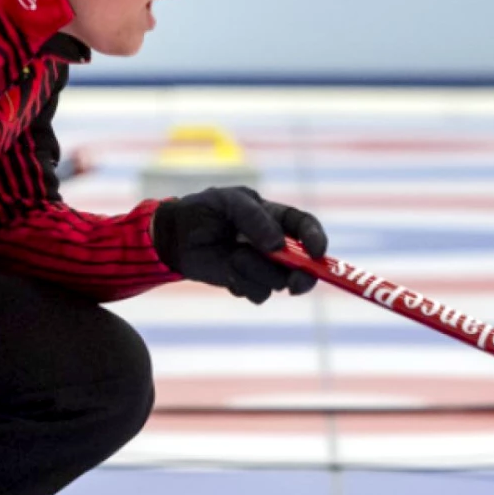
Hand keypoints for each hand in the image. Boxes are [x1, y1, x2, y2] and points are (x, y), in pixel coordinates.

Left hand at [151, 187, 327, 303]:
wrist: (176, 235)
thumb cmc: (204, 210)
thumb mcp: (229, 202)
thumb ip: (254, 218)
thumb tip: (277, 245)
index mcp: (276, 217)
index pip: (305, 227)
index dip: (316, 239)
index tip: (317, 252)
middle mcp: (276, 244)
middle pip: (305, 264)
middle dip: (303, 274)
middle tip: (294, 283)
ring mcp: (263, 266)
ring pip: (278, 281)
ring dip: (257, 272)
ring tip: (233, 257)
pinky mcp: (247, 283)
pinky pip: (258, 293)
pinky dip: (243, 284)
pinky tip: (228, 271)